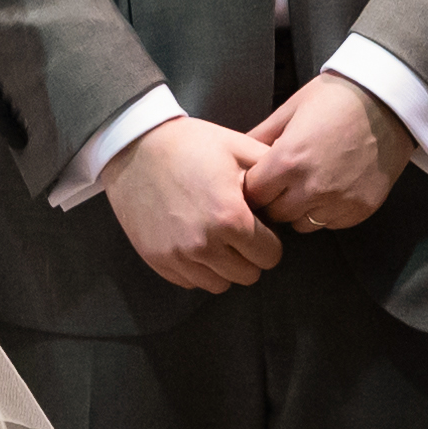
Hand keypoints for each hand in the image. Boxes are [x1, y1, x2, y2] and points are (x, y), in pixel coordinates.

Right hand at [103, 115, 280, 292]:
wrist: (134, 146)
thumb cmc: (189, 144)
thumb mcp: (238, 147)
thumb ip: (271, 172)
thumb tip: (293, 190)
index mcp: (230, 218)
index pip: (271, 256)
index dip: (269, 240)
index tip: (258, 226)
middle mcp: (205, 245)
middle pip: (248, 275)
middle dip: (249, 255)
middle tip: (238, 231)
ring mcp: (178, 256)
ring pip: (219, 284)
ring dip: (223, 266)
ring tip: (216, 238)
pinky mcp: (156, 260)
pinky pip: (190, 282)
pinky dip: (197, 269)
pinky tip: (194, 242)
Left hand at [241, 73, 408, 234]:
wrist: (388, 101)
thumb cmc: (336, 98)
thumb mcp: (291, 109)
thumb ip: (261, 136)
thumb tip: (236, 154)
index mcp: (288, 160)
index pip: (252, 195)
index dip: (252, 187)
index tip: (258, 179)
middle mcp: (311, 187)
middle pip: (275, 214)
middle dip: (272, 201)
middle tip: (281, 183)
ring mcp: (338, 202)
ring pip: (301, 224)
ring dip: (298, 209)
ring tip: (307, 185)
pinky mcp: (360, 209)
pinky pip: (330, 224)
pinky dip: (325, 212)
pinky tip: (331, 188)